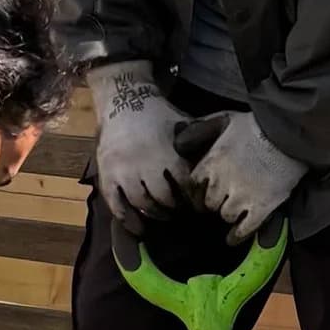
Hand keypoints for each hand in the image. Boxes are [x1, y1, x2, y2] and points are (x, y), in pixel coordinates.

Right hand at [87, 60, 189, 229]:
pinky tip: (139, 229)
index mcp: (165, 152)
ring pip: (141, 204)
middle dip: (175, 208)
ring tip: (164, 216)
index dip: (193, 199)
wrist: (122, 99)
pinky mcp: (107, 175)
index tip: (201, 207)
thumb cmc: (157, 114)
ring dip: (155, 214)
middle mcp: (143, 165)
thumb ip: (199, 140)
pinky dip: (128, 220)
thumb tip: (223, 152)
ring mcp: (122, 172)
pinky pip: (116, 205)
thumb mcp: (182, 122)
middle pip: (163, 198)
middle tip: (182, 213)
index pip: (184, 184)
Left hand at [185, 111, 304, 240]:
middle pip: (209, 203)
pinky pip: (244, 229)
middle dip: (215, 201)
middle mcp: (222, 183)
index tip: (203, 193)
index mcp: (211, 163)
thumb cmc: (257, 125)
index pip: (193, 186)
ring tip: (235, 210)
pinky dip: (237, 235)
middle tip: (223, 199)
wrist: (289, 134)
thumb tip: (180, 141)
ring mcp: (242, 198)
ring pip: (226, 216)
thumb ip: (201, 130)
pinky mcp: (261, 208)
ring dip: (229, 213)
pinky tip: (232, 238)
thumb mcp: (224, 120)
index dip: (198, 191)